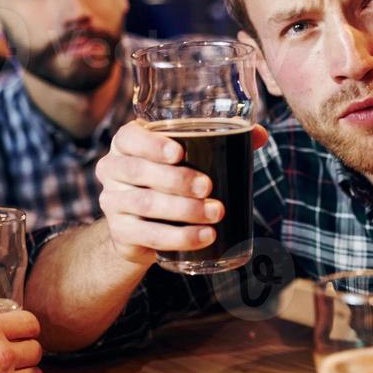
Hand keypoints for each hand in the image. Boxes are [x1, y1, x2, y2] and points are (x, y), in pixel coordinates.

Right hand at [94, 119, 268, 265]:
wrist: (141, 227)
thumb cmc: (170, 178)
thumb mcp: (187, 157)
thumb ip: (221, 141)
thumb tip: (260, 135)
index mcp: (126, 144)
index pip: (129, 138)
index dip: (152, 145)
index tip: (180, 153)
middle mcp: (112, 169)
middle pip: (138, 172)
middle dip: (176, 180)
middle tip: (209, 188)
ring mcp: (112, 202)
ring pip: (145, 204)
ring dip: (183, 211)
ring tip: (215, 214)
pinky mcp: (121, 232)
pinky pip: (147, 235)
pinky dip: (179, 237)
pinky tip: (204, 237)